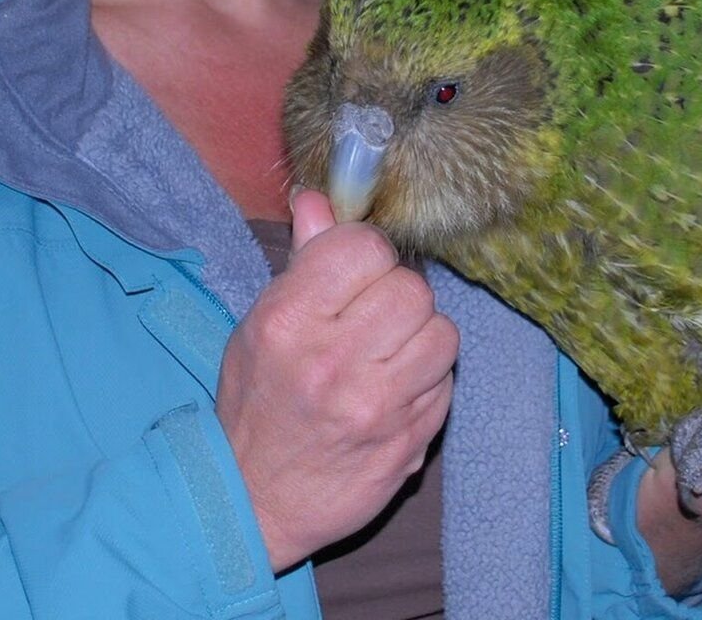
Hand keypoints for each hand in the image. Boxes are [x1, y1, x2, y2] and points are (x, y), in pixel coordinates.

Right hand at [215, 189, 457, 570]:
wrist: (254, 502)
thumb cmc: (256, 404)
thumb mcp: (260, 326)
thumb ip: (302, 261)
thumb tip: (319, 199)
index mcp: (290, 321)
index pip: (365, 247)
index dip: (368, 255)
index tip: (358, 273)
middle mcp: (334, 361)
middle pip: (412, 289)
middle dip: (399, 296)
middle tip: (375, 318)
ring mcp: (376, 407)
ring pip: (443, 333)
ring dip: (423, 337)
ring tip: (391, 353)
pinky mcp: (409, 442)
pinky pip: (447, 383)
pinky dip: (429, 380)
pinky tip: (397, 391)